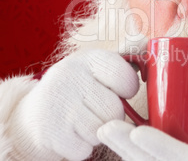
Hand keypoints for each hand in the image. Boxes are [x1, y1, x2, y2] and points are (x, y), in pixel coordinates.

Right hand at [8, 49, 138, 160]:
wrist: (36, 112)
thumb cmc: (80, 89)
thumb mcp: (100, 67)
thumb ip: (127, 56)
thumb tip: (147, 43)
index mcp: (90, 58)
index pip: (126, 79)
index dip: (126, 90)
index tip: (116, 90)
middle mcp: (70, 75)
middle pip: (115, 110)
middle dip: (111, 115)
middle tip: (96, 108)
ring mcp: (57, 103)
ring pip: (101, 130)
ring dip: (97, 131)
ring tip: (84, 120)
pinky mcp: (48, 130)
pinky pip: (84, 149)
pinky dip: (82, 147)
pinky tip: (72, 132)